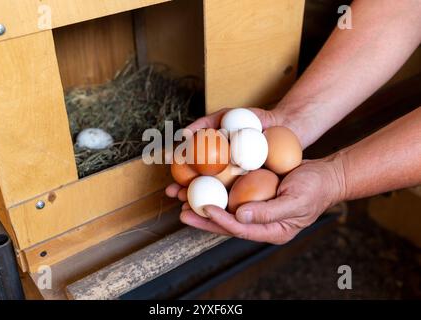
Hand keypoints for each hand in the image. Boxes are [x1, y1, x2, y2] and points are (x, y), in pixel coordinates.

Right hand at [165, 107, 284, 200]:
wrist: (284, 125)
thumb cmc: (254, 119)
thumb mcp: (225, 115)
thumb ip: (204, 122)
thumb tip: (183, 134)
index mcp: (215, 162)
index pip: (193, 178)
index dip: (180, 186)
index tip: (170, 189)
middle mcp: (226, 175)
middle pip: (203, 192)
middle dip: (187, 199)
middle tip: (177, 200)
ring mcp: (242, 182)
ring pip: (220, 198)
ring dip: (203, 206)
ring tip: (190, 210)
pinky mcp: (258, 187)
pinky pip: (242, 196)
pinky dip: (229, 203)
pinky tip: (219, 209)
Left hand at [177, 155, 345, 243]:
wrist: (325, 175)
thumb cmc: (315, 188)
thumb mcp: (296, 200)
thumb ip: (270, 212)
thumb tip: (241, 216)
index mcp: (272, 231)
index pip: (241, 229)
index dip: (221, 220)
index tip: (204, 209)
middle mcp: (260, 223)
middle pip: (227, 223)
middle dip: (203, 218)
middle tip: (182, 212)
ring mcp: (256, 210)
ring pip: (225, 209)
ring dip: (204, 205)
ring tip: (182, 199)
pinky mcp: (254, 196)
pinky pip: (231, 195)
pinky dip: (216, 190)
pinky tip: (201, 184)